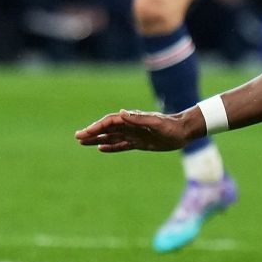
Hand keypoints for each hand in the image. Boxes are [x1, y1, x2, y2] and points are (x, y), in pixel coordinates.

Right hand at [75, 108, 199, 152]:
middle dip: (92, 132)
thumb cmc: (171, 126)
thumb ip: (138, 119)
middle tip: (77, 137)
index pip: (110, 122)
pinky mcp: (140, 143)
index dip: (97, 127)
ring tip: (83, 142)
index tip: (85, 132)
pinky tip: (100, 148)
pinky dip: (111, 147)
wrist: (184, 131)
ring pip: (112, 137)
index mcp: (133, 119)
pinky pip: (121, 145)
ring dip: (97, 139)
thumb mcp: (156, 123)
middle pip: (107, 129)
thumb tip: (121, 112)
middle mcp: (131, 126)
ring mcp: (134, 134)